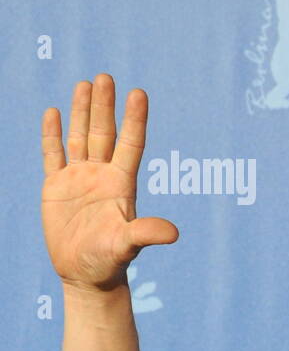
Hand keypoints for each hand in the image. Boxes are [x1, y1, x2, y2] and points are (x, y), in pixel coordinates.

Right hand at [41, 74, 178, 291]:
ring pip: (81, 137)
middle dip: (105, 105)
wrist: (86, 274)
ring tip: (85, 83)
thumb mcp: (128, 246)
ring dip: (82, 112)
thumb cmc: (111, 261)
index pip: (130, 144)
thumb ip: (146, 234)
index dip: (134, 119)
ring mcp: (79, 178)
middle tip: (105, 76)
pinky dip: (52, 134)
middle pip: (104, 133)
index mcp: (122, 184)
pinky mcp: (56, 186)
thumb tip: (174, 234)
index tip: (139, 93)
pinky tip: (53, 112)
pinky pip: (54, 154)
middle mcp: (102, 175)